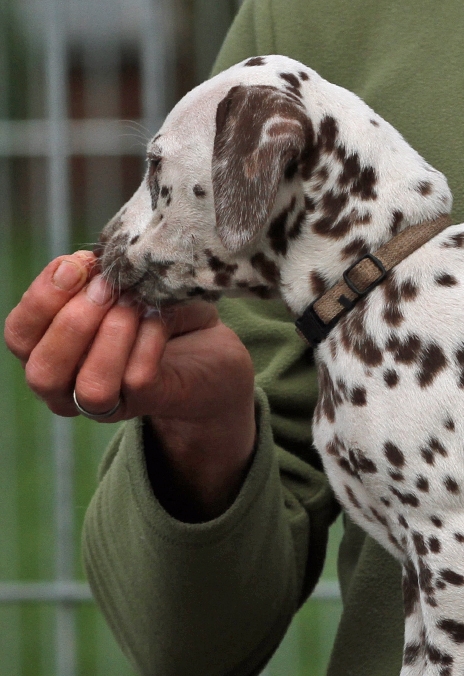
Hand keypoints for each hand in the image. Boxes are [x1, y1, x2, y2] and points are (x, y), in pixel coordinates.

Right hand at [4, 252, 256, 519]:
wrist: (218, 358)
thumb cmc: (164, 319)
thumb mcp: (131, 290)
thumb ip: (108, 278)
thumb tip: (100, 259)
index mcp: (50, 352)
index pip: (20, 334)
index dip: (41, 297)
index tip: (77, 264)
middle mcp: (70, 387)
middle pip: (42, 368)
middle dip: (71, 321)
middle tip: (107, 287)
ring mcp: (111, 403)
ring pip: (88, 386)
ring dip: (110, 336)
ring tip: (133, 304)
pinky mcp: (150, 404)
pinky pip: (137, 380)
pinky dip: (148, 342)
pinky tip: (160, 318)